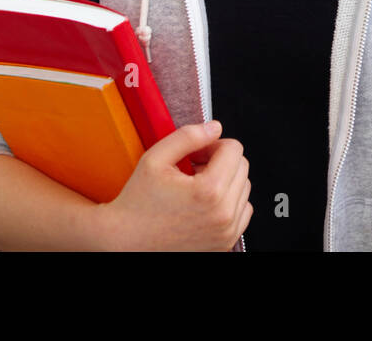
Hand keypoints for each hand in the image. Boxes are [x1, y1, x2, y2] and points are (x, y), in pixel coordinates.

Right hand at [95, 120, 251, 250]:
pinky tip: (204, 201)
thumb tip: (214, 128)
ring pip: (244, 189)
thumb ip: (188, 136)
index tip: (196, 152)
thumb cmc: (138, 203)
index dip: (212, 144)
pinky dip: (228, 202)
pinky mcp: (225, 243)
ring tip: (196, 185)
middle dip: (220, 160)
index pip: (234, 149)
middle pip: (242, 167)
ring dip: (225, 181)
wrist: (127, 241)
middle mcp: (223, 215)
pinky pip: (242, 212)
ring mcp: (226, 232)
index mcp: (209, 191)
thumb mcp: (155, 159)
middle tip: (193, 166)